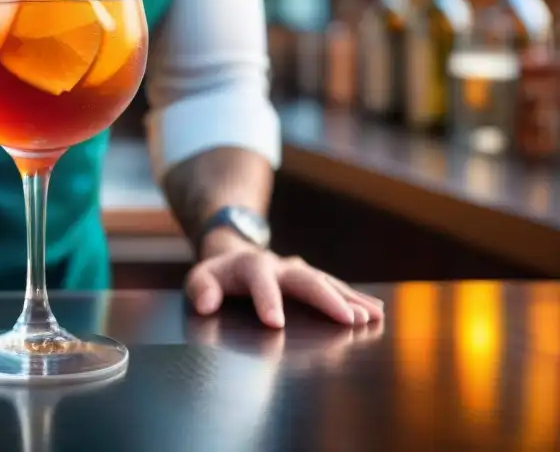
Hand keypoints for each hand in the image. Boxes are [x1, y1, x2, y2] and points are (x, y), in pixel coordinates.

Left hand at [184, 228, 384, 328]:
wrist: (235, 254)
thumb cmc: (217, 275)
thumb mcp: (200, 278)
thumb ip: (201, 289)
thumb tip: (206, 304)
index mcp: (250, 265)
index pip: (260, 280)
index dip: (267, 300)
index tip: (275, 324)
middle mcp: (280, 265)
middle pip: (305, 279)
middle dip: (326, 299)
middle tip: (348, 320)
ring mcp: (298, 270)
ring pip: (326, 282)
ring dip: (349, 299)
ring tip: (370, 317)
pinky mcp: (311, 277)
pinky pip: (336, 286)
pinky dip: (356, 298)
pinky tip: (377, 312)